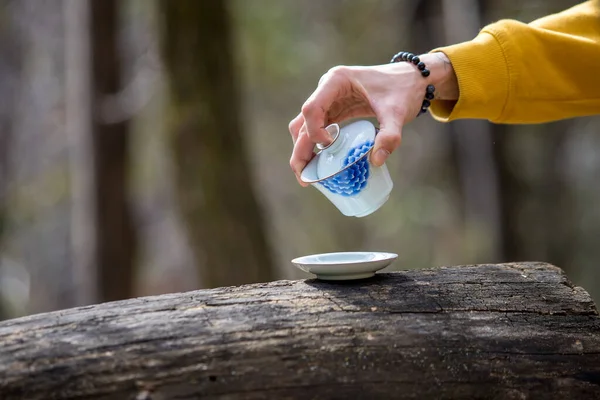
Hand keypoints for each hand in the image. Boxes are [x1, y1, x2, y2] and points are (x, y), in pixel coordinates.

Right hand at [288, 52, 457, 185]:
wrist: (411, 80)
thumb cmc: (403, 90)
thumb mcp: (398, 113)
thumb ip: (389, 135)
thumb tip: (376, 161)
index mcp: (336, 81)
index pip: (312, 108)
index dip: (314, 131)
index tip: (329, 146)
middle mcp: (326, 89)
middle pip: (302, 122)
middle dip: (300, 150)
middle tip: (304, 177)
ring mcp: (328, 100)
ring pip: (304, 127)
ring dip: (303, 151)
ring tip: (308, 177)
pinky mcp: (334, 110)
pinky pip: (316, 129)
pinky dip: (314, 147)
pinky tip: (318, 165)